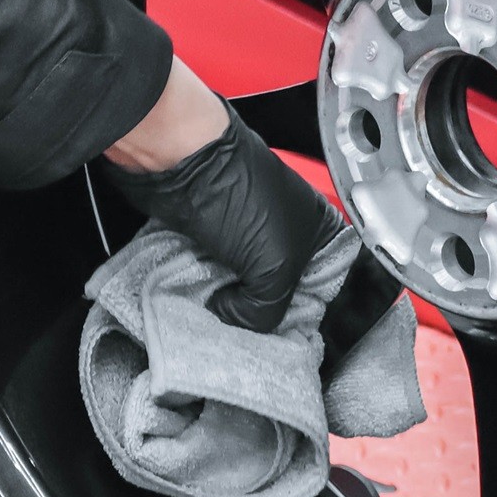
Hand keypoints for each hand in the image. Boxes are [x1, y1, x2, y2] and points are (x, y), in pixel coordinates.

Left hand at [104, 62, 338, 330]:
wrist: (174, 159)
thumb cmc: (233, 189)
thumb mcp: (275, 265)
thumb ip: (268, 310)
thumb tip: (237, 319)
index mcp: (317, 229)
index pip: (322, 288)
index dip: (303, 315)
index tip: (285, 337)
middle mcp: (283, 230)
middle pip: (278, 291)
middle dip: (260, 313)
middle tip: (248, 330)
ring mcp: (243, 233)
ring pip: (240, 286)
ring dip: (227, 303)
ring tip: (219, 315)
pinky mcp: (207, 236)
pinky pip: (208, 276)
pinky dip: (201, 290)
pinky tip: (198, 300)